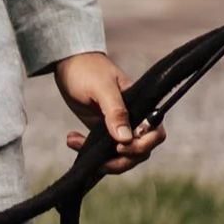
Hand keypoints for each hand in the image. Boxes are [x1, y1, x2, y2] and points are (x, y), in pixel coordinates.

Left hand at [54, 52, 167, 175]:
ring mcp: (117, 127)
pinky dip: (88, 152)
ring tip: (75, 142)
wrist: (69, 62)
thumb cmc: (89, 69)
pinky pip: (102, 151)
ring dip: (102, 159)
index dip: (142, 146)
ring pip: (121, 156)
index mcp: (142, 107)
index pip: (155, 134)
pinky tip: (72, 139)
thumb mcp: (102, 88)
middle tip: (99, 157)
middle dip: (120, 160)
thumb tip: (126, 138)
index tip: (120, 146)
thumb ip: (115, 112)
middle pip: (140, 151)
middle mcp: (133, 120)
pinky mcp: (101, 131)